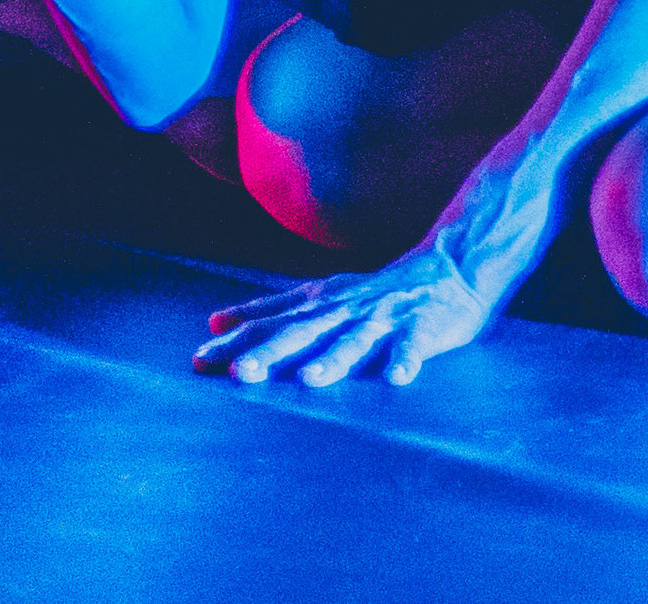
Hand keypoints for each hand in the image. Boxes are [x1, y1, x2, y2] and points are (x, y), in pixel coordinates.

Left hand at [194, 238, 518, 388]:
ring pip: (353, 342)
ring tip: (308, 379)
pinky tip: (397, 378)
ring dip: (332, 360)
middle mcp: (344, 310)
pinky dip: (404, 361)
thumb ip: (269, 310)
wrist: (447, 267)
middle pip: (302, 333)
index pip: (268, 323)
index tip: (199, 359)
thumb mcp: (318, 295)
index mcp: (318, 304)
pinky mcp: (422, 328)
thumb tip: (214, 322)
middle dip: (270, 353)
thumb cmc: (373, 291)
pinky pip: (412, 347)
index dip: (235, 341)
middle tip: (238, 372)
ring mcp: (383, 319)